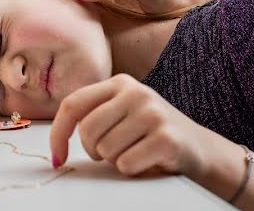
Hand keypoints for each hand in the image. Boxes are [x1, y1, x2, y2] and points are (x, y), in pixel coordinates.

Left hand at [49, 74, 207, 178]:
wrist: (199, 148)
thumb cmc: (152, 134)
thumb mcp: (124, 112)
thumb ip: (95, 113)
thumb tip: (55, 143)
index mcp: (121, 83)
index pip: (73, 104)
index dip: (58, 134)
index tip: (57, 157)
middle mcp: (136, 92)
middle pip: (87, 131)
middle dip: (93, 151)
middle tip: (110, 154)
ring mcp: (153, 113)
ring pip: (106, 150)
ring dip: (115, 160)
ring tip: (135, 152)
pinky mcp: (166, 138)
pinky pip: (126, 164)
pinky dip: (132, 170)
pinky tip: (147, 160)